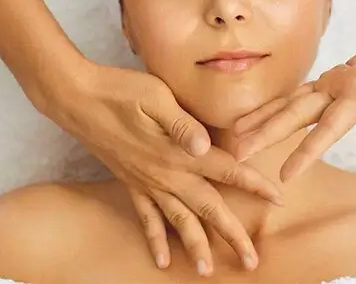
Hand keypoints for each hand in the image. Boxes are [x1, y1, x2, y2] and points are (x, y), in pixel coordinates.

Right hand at [34, 60, 282, 275]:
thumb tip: (206, 146)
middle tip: (251, 261)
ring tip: (209, 272)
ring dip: (196, 247)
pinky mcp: (130, 182)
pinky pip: (146, 219)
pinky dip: (156, 240)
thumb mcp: (156, 97)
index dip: (254, 185)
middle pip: (207, 209)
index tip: (279, 199)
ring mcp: (146, 182)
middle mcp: (165, 174)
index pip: (227, 170)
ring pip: (178, 221)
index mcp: (178, 151)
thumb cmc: (121, 90)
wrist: (76, 98)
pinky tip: (162, 261)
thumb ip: (183, 124)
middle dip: (232, 235)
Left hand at [234, 56, 355, 180]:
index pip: (332, 127)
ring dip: (268, 120)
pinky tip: (266, 111)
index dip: (308, 151)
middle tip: (237, 155)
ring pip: (297, 106)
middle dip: (269, 136)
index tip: (286, 175)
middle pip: (301, 118)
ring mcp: (342, 86)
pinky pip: (305, 90)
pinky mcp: (341, 75)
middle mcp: (347, 94)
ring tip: (237, 134)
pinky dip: (283, 101)